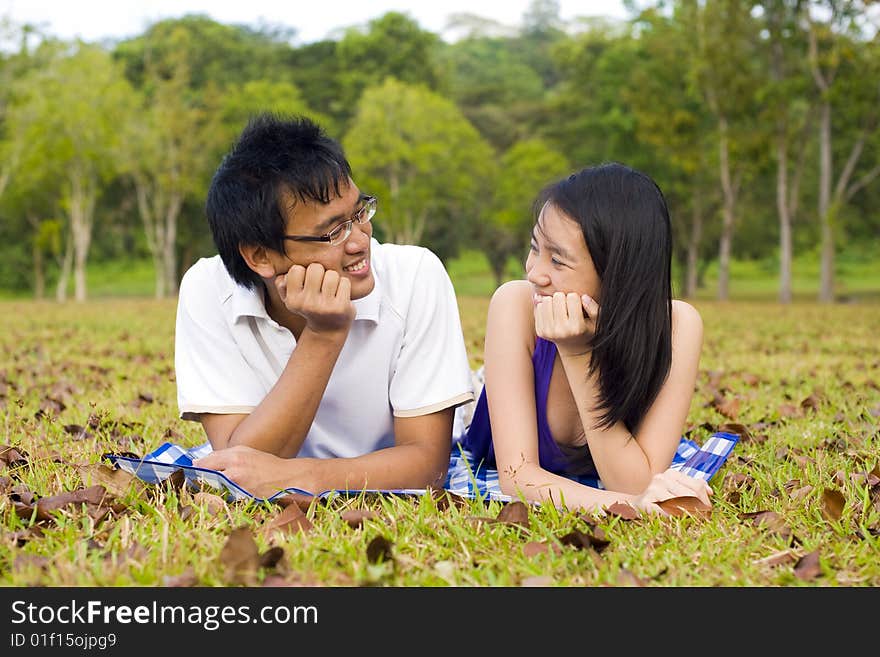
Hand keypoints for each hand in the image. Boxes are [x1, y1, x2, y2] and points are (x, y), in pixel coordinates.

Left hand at [193, 445, 313, 497]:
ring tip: (203, 498)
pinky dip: (219, 502)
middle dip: (196, 482)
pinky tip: (219, 504)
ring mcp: (238, 481)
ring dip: (206, 493)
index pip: (204, 462)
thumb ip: (226, 457)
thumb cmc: (268, 466)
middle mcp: (234, 465)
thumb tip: (202, 464)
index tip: (188, 476)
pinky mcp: (243, 495)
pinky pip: (224, 500)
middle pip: (204, 475)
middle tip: (191, 489)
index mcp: (234, 453)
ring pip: (211, 488)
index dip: (194, 470)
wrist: (290, 478)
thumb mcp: (248, 453)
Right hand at [275, 262, 354, 335]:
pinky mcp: (341, 307)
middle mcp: (307, 304)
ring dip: (333, 279)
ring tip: (331, 290)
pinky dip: (344, 285)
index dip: (304, 272)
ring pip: (331, 274)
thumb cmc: (310, 308)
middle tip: (321, 285)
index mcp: (293, 300)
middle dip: (320, 273)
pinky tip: (339, 295)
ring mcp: (325, 306)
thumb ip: (282, 285)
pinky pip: (344, 282)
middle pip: (316, 268)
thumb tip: (283, 276)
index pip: (296, 269)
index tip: (307, 283)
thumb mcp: (290, 300)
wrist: (328, 330)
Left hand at [534, 292, 599, 356]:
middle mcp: (561, 331)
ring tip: (560, 310)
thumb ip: (595, 308)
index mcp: (577, 328)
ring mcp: (549, 332)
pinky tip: (553, 315)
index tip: (577, 306)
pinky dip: (546, 307)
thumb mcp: (597, 322)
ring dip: (553, 302)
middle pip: (558, 297)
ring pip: (546, 300)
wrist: (573, 348)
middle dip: (564, 298)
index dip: (576, 298)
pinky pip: (539, 307)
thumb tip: (584, 297)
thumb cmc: (587, 330)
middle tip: (568, 308)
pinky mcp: (540, 332)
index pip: (572, 297)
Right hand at [630, 469, 713, 514]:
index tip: (707, 513)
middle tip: (701, 521)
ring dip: (689, 517)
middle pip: (692, 497)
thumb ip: (694, 487)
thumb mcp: (676, 489)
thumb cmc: (660, 499)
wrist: (633, 505)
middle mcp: (662, 478)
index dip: (705, 502)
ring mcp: (653, 489)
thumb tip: (710, 491)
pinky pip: (668, 514)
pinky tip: (674, 522)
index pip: (697, 487)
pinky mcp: (646, 502)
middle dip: (700, 511)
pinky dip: (674, 520)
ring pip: (682, 506)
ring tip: (690, 522)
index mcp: (671, 474)